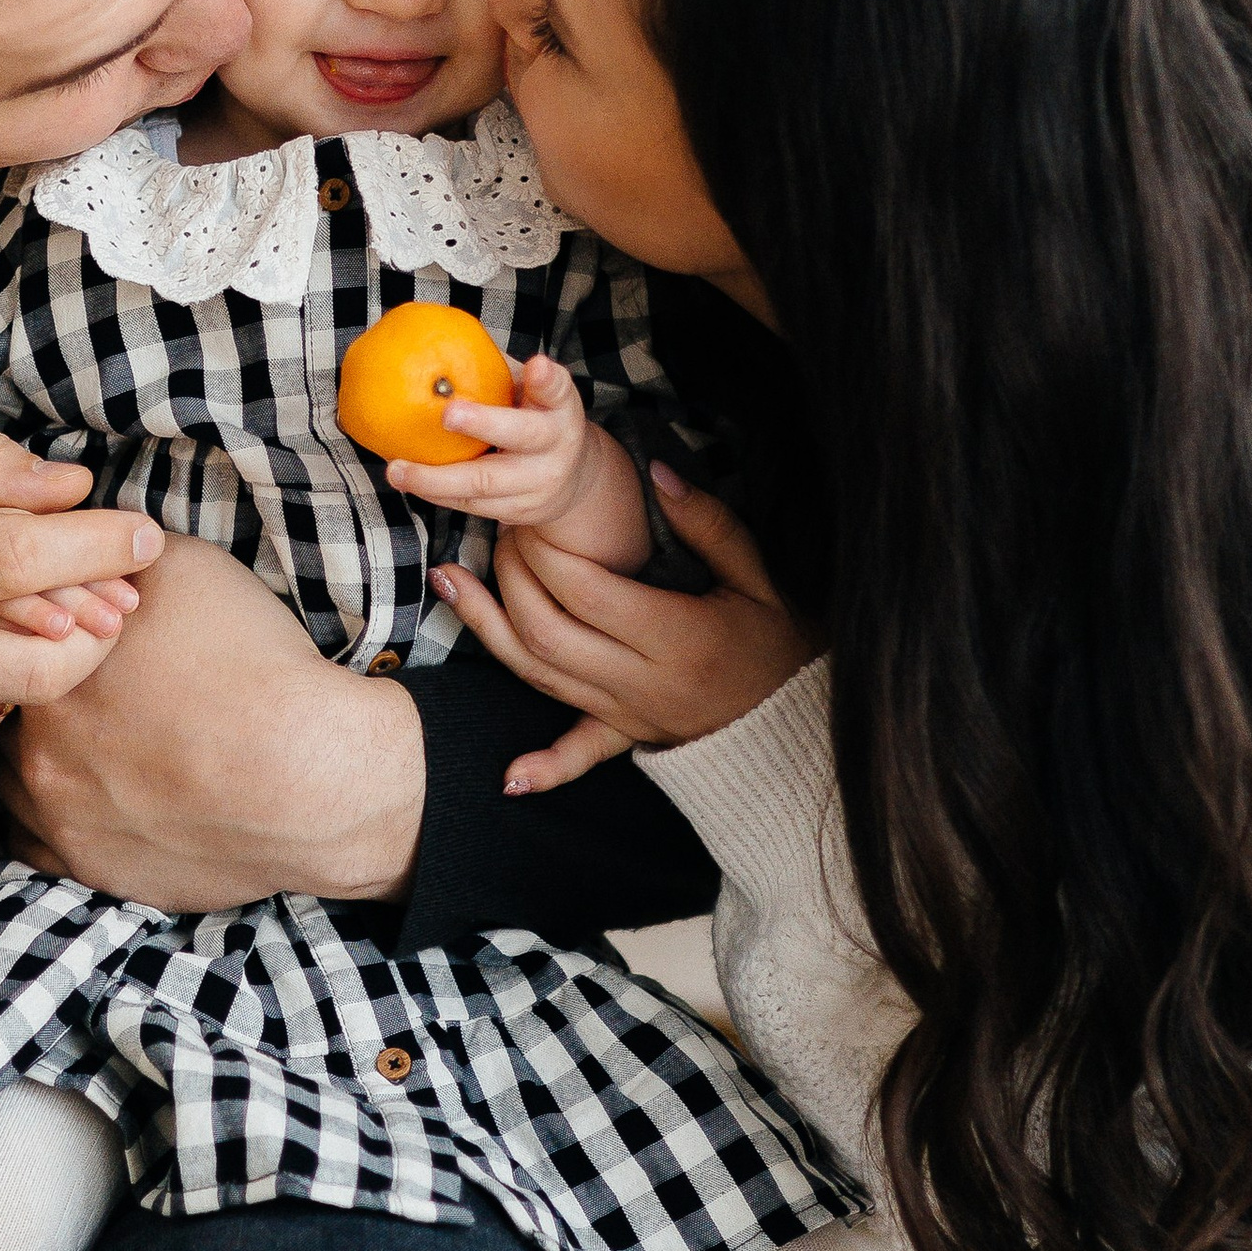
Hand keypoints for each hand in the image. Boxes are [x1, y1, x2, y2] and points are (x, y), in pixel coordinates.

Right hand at [0, 424, 165, 786]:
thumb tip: (74, 487)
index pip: (16, 557)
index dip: (96, 545)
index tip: (144, 535)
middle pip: (47, 655)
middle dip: (101, 619)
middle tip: (120, 590)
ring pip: (26, 689)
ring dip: (47, 647)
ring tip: (20, 609)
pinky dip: (0, 682)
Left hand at [0, 531, 423, 911]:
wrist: (310, 777)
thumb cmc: (254, 667)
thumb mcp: (187, 568)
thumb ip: (116, 556)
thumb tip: (90, 544)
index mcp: (48, 669)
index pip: (18, 641)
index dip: (56, 635)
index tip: (94, 640)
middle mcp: (34, 746)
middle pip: (16, 712)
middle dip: (53, 700)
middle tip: (110, 693)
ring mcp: (56, 817)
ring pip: (20, 780)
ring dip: (52, 761)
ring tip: (109, 747)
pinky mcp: (88, 870)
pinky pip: (40, 845)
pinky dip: (65, 821)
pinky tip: (105, 798)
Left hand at [386, 357, 644, 561]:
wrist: (573, 480)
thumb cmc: (535, 418)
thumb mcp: (529, 392)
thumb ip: (495, 372)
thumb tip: (431, 345)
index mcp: (560, 408)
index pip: (558, 390)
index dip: (548, 380)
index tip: (538, 365)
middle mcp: (556, 446)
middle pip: (522, 436)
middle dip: (484, 425)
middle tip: (447, 414)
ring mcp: (537, 484)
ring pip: (485, 483)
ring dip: (436, 478)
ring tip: (398, 470)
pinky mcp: (517, 512)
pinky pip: (470, 504)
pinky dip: (435, 493)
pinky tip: (407, 480)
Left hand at [431, 463, 816, 795]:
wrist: (804, 721)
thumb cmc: (781, 643)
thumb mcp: (758, 578)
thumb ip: (709, 525)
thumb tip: (656, 474)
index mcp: (678, 636)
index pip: (589, 592)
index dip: (550, 553)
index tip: (534, 518)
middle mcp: (645, 681)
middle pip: (550, 631)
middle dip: (512, 578)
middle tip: (499, 534)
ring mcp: (631, 714)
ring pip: (541, 676)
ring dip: (488, 629)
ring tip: (447, 580)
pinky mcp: (630, 736)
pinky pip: (583, 754)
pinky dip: (546, 767)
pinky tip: (508, 776)